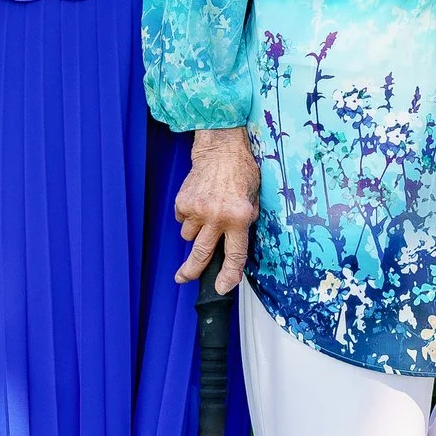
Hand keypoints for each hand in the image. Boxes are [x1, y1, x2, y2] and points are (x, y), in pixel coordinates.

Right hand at [174, 126, 259, 292]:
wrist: (221, 148)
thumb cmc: (242, 172)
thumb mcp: (254, 200)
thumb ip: (244, 224)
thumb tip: (235, 247)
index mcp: (239, 217)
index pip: (235, 254)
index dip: (229, 275)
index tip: (222, 288)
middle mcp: (217, 216)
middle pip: (201, 254)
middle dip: (192, 271)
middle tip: (183, 278)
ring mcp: (197, 209)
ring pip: (189, 236)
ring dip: (195, 232)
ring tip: (206, 214)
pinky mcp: (183, 202)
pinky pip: (182, 220)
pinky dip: (188, 216)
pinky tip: (199, 202)